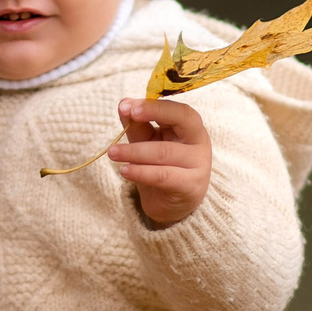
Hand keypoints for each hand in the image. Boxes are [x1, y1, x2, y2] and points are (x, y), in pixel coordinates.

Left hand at [109, 97, 211, 226]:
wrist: (172, 205)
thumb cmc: (162, 167)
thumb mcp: (148, 142)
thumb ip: (138, 125)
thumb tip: (123, 104)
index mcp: (191, 127)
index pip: (179, 109)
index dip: (155, 105)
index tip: (129, 105)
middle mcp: (199, 142)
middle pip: (181, 120)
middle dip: (150, 114)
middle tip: (125, 113)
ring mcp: (198, 165)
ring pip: (164, 152)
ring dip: (134, 150)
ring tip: (112, 152)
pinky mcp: (190, 187)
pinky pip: (163, 176)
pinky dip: (141, 172)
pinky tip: (124, 171)